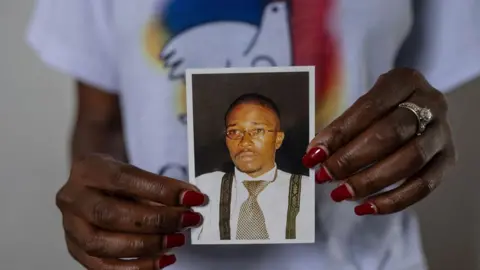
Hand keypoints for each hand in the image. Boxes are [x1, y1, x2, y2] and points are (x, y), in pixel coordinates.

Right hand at [56, 154, 206, 268]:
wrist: (91, 181)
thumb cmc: (117, 176)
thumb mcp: (135, 171)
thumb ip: (158, 187)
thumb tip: (189, 203)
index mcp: (89, 169)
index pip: (125, 178)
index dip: (161, 190)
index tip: (191, 197)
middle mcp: (73, 197)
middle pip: (110, 214)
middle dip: (155, 221)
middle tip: (187, 220)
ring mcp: (70, 226)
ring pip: (102, 244)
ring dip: (146, 246)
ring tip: (176, 240)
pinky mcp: (75, 249)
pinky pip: (102, 267)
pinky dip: (135, 267)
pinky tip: (161, 261)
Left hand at [302, 68, 455, 214]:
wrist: (417, 110)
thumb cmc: (381, 109)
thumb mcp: (363, 107)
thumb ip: (342, 129)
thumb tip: (315, 157)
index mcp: (404, 81)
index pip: (369, 108)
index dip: (339, 133)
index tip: (314, 155)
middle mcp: (430, 103)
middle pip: (391, 133)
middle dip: (352, 159)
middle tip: (325, 175)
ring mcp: (442, 132)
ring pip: (410, 160)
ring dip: (370, 181)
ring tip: (341, 193)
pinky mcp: (448, 159)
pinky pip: (423, 186)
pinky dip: (392, 201)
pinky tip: (365, 207)